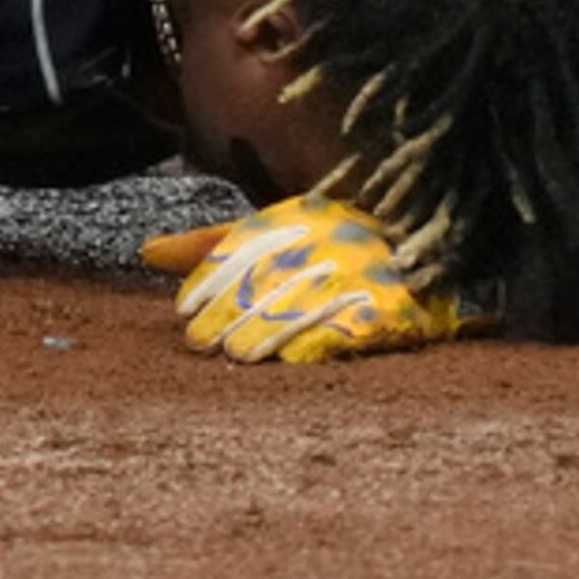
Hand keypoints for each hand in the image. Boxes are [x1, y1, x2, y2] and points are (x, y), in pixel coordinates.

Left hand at [138, 195, 491, 362]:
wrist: (432, 265)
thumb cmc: (339, 252)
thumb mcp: (281, 237)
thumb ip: (216, 245)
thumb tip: (146, 253)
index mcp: (305, 215)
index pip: (251, 244)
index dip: (214, 277)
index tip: (183, 310)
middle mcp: (333, 236)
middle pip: (273, 276)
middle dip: (232, 311)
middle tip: (200, 343)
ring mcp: (365, 270)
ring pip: (306, 303)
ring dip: (267, 333)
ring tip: (234, 357)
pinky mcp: (393, 307)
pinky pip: (350, 326)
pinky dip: (320, 344)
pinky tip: (292, 363)